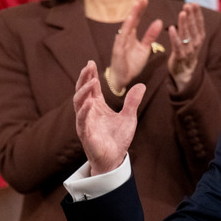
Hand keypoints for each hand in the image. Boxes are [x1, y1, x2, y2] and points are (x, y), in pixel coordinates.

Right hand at [73, 61, 144, 175]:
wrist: (115, 158)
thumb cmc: (117, 138)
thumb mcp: (129, 116)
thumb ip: (132, 101)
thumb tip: (141, 85)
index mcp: (97, 107)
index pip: (91, 88)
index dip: (90, 75)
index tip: (91, 62)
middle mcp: (88, 112)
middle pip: (82, 92)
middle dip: (84, 79)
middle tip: (88, 66)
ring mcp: (85, 123)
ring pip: (79, 104)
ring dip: (84, 91)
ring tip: (91, 81)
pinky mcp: (86, 134)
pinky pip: (82, 121)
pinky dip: (85, 111)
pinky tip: (90, 102)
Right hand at [107, 0, 162, 91]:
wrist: (122, 78)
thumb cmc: (132, 62)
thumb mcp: (145, 48)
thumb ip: (150, 35)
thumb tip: (159, 22)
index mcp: (131, 35)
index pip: (136, 19)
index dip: (140, 9)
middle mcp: (124, 36)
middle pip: (131, 20)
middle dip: (136, 9)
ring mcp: (120, 43)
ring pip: (126, 27)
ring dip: (131, 16)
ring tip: (136, 6)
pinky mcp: (118, 51)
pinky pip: (122, 39)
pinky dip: (125, 31)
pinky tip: (129, 22)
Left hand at [168, 3, 205, 91]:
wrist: (184, 73)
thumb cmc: (187, 52)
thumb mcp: (191, 39)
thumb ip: (191, 27)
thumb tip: (189, 10)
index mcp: (199, 38)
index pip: (199, 23)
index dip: (197, 13)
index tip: (194, 3)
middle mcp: (196, 43)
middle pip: (193, 27)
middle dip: (191, 15)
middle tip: (188, 5)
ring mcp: (189, 50)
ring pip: (186, 35)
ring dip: (184, 23)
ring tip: (182, 13)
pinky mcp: (180, 56)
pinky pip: (177, 45)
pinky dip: (174, 37)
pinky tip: (172, 28)